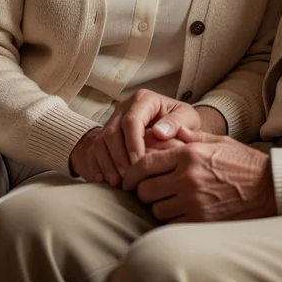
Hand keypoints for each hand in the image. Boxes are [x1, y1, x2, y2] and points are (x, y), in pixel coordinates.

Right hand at [68, 90, 222, 185]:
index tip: (139, 162)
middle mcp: (124, 107)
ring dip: (108, 163)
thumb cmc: (181, 122)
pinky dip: (98, 165)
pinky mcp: (105, 134)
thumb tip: (159, 132)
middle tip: (129, 177)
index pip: (132, 120)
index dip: (133, 143)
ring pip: (101, 141)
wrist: (173, 126)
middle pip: (113, 131)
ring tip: (118, 182)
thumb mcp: (187, 118)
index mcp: (144, 99)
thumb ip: (177, 123)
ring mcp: (112, 121)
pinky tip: (104, 180)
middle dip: (119, 156)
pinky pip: (94, 149)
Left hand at [121, 127, 276, 222]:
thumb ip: (191, 137)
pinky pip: (172, 224)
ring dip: (157, 206)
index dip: (131, 174)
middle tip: (149, 190)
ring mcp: (194, 201)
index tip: (128, 179)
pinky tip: (179, 213)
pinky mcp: (201, 221)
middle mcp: (187, 177)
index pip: (145, 164)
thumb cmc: (245, 163)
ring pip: (156, 209)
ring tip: (166, 202)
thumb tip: (171, 129)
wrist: (270, 188)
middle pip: (145, 189)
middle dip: (143, 190)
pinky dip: (171, 220)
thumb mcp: (219, 142)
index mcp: (189, 154)